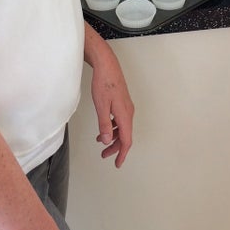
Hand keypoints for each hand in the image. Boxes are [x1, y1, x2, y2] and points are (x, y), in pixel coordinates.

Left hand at [86, 28, 134, 166]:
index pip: (126, 140)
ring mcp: (126, 107)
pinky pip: (120, 120)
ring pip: (122, 128)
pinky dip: (113, 128)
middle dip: (115, 148)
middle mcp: (128, 112)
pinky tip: (104, 128)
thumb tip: (106, 141)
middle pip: (125, 136)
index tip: (117, 164)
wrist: (107, 65)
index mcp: (125, 115)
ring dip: (113, 138)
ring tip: (101, 143)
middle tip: (104, 155)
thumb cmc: (104, 83)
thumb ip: (104, 125)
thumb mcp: (101, 106)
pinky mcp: (122, 102)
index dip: (122, 154)